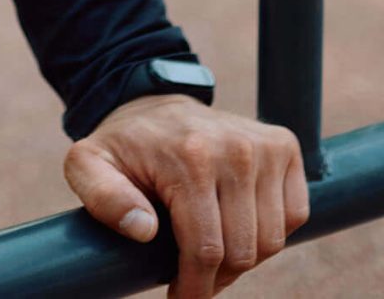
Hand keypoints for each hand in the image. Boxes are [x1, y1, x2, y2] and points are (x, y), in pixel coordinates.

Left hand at [66, 96, 309, 296]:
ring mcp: (266, 146)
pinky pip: (295, 216)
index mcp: (191, 158)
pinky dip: (271, 234)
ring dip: (244, 259)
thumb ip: (102, 198)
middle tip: (193, 278)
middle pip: (242, 251)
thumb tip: (142, 229)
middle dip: (216, 279)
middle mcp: (236, 150)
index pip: (206, 249)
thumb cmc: (123, 146)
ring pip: (272, 240)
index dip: (194, 288)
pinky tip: (240, 228)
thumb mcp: (87, 165)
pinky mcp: (285, 146)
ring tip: (212, 254)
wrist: (154, 103)